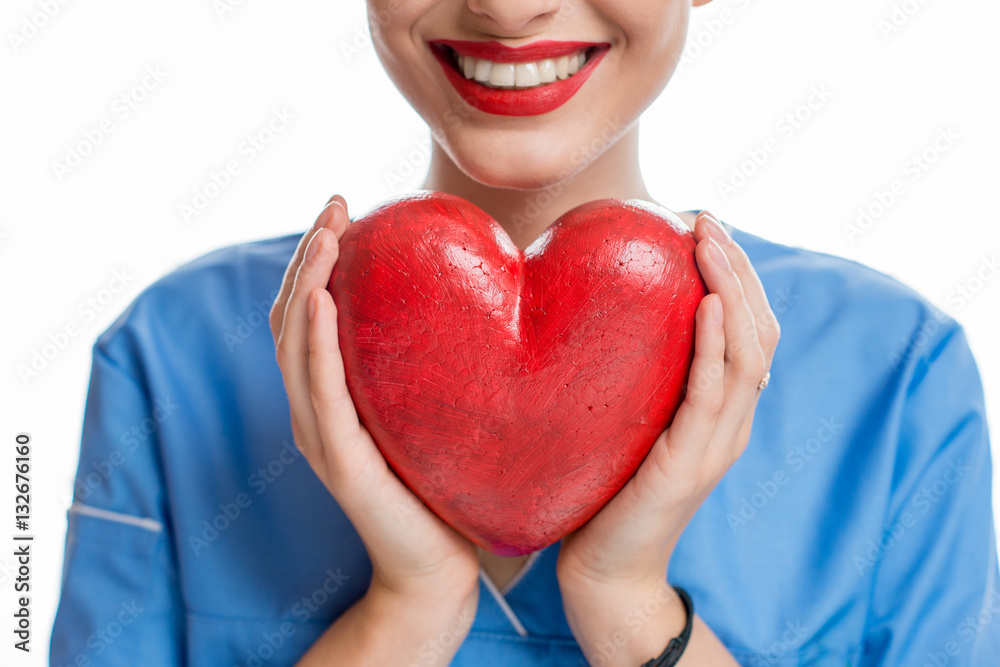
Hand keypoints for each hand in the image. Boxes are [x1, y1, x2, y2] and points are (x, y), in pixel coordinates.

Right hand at [269, 195, 480, 609]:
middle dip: (309, 255)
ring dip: (307, 283)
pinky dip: (314, 342)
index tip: (344, 209)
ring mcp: (320, 436)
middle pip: (291, 318)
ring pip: (295, 345)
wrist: (440, 567)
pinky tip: (323, 301)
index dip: (315, 259)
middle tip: (337, 206)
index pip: (307, 315)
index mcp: (330, 398)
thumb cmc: (443, 487)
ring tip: (328, 234)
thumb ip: (425, 364)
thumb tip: (475, 300)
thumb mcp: (429, 410)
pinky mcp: (340, 461)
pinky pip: (320, 393)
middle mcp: (313, 411)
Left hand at [555, 210, 778, 663]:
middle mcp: (731, 422)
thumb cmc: (603, 493)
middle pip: (760, 330)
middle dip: (738, 267)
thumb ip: (633, 375)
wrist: (604, 571)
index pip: (749, 330)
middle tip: (707, 219)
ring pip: (750, 352)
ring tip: (709, 240)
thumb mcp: (625, 420)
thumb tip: (595, 314)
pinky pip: (715, 394)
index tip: (704, 227)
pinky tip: (707, 304)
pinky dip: (718, 345)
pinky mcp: (692, 465)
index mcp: (719, 410)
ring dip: (733, 288)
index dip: (737, 276)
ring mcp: (718, 444)